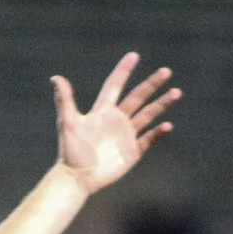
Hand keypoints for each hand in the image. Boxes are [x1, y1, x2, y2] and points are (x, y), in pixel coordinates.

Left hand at [52, 54, 178, 191]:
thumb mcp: (67, 123)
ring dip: (161, 104)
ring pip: (147, 115)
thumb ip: (64, 100)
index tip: (134, 55)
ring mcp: (126, 136)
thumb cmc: (70, 152)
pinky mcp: (132, 152)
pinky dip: (158, 133)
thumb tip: (56, 78)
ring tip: (176, 92)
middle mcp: (116, 120)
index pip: (115, 85)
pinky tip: (167, 125)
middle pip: (137, 97)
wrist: (77, 178)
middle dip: (152, 84)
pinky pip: (149, 139)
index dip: (123, 70)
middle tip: (166, 71)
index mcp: (102, 111)